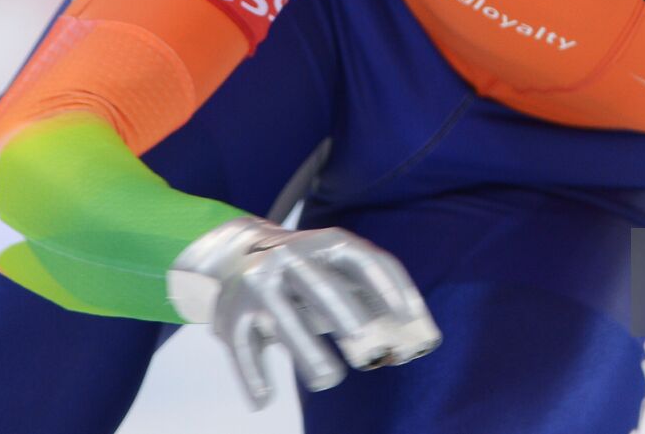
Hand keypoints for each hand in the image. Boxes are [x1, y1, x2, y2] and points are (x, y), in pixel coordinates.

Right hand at [167, 216, 439, 408]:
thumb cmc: (310, 275)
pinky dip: (253, 375)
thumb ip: (370, 300)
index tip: (408, 319)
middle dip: (347, 315)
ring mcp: (259, 284)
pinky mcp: (232, 314)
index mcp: (328, 244)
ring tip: (329, 380)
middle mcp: (292, 258)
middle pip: (322, 287)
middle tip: (370, 349)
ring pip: (283, 320)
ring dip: (307, 352)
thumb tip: (412, 343)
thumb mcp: (338, 274)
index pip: (366, 261)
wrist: (235, 251)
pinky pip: (243, 347)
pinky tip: (264, 399)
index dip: (389, 288)